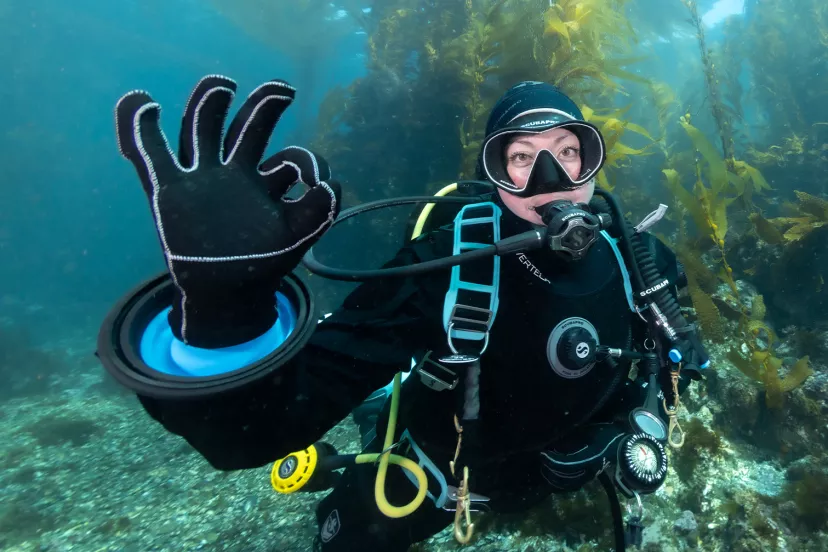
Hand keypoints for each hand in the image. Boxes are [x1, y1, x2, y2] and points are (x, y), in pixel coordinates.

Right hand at [115, 75, 340, 347]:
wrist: (227, 294)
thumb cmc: (263, 261)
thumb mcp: (298, 236)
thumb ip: (318, 211)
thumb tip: (329, 184)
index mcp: (264, 181)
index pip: (287, 158)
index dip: (306, 161)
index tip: (316, 182)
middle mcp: (232, 172)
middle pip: (244, 127)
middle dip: (264, 105)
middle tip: (284, 90)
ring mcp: (199, 178)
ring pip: (201, 128)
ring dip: (209, 103)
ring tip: (223, 84)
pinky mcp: (168, 190)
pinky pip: (150, 155)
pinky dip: (139, 129)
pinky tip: (140, 102)